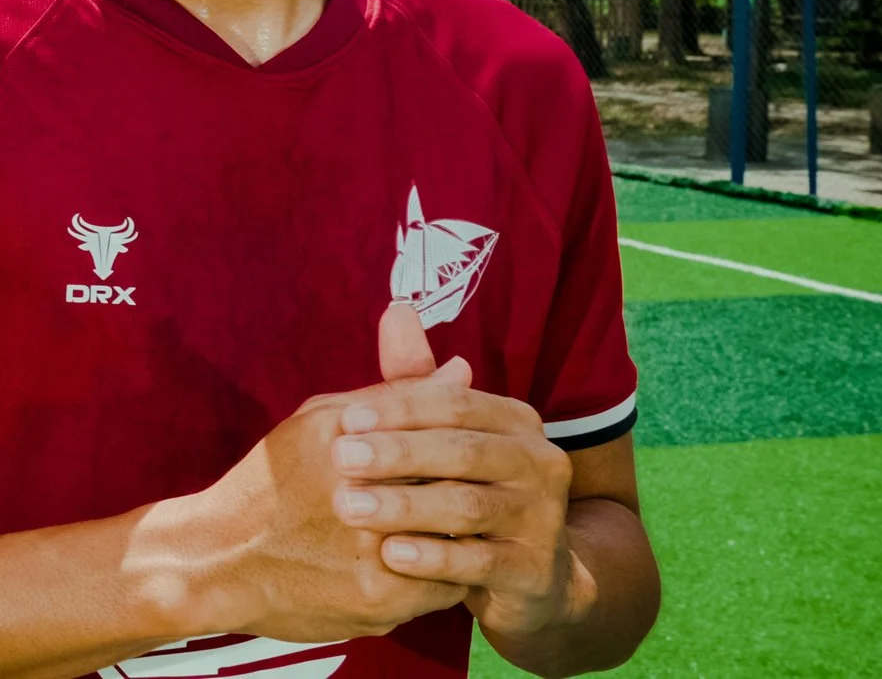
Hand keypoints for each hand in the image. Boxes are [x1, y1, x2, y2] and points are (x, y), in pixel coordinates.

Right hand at [181, 376, 467, 641]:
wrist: (218, 562)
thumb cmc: (272, 486)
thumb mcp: (318, 420)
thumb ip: (394, 394)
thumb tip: (461, 369)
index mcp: (347, 441)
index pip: (446, 432)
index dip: (463, 446)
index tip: (461, 455)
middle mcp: (360, 495)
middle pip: (458, 488)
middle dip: (465, 494)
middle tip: (459, 496)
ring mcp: (373, 553)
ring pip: (460, 542)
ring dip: (458, 536)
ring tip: (438, 531)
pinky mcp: (379, 601)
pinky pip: (443, 587)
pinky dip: (440, 575)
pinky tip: (416, 564)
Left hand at [332, 303, 582, 640]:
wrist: (528, 572)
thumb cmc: (468, 487)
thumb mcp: (445, 436)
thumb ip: (417, 380)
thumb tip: (397, 308)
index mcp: (517, 421)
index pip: (455, 403)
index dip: (400, 408)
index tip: (344, 419)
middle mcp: (541, 462)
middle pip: (462, 451)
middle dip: (396, 453)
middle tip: (338, 458)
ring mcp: (544, 518)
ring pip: (469, 506)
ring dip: (404, 505)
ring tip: (349, 506)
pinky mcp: (535, 570)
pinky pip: (480, 563)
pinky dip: (434, 558)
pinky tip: (390, 555)